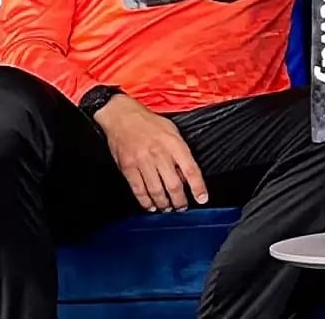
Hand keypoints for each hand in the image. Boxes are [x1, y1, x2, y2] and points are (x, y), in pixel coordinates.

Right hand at [94, 95, 207, 211]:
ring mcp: (143, 161)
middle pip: (174, 184)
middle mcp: (160, 153)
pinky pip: (138, 189)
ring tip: (167, 208)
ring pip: (156, 190)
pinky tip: (150, 206)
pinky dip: (145, 201)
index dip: (198, 187)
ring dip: (163, 203)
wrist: (122, 115)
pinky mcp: (128, 167)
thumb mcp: (173, 132)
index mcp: (174, 144)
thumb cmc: (150, 123)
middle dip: (179, 201)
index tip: (202, 198)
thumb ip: (180, 153)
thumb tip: (186, 176)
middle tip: (182, 207)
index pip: (191, 170)